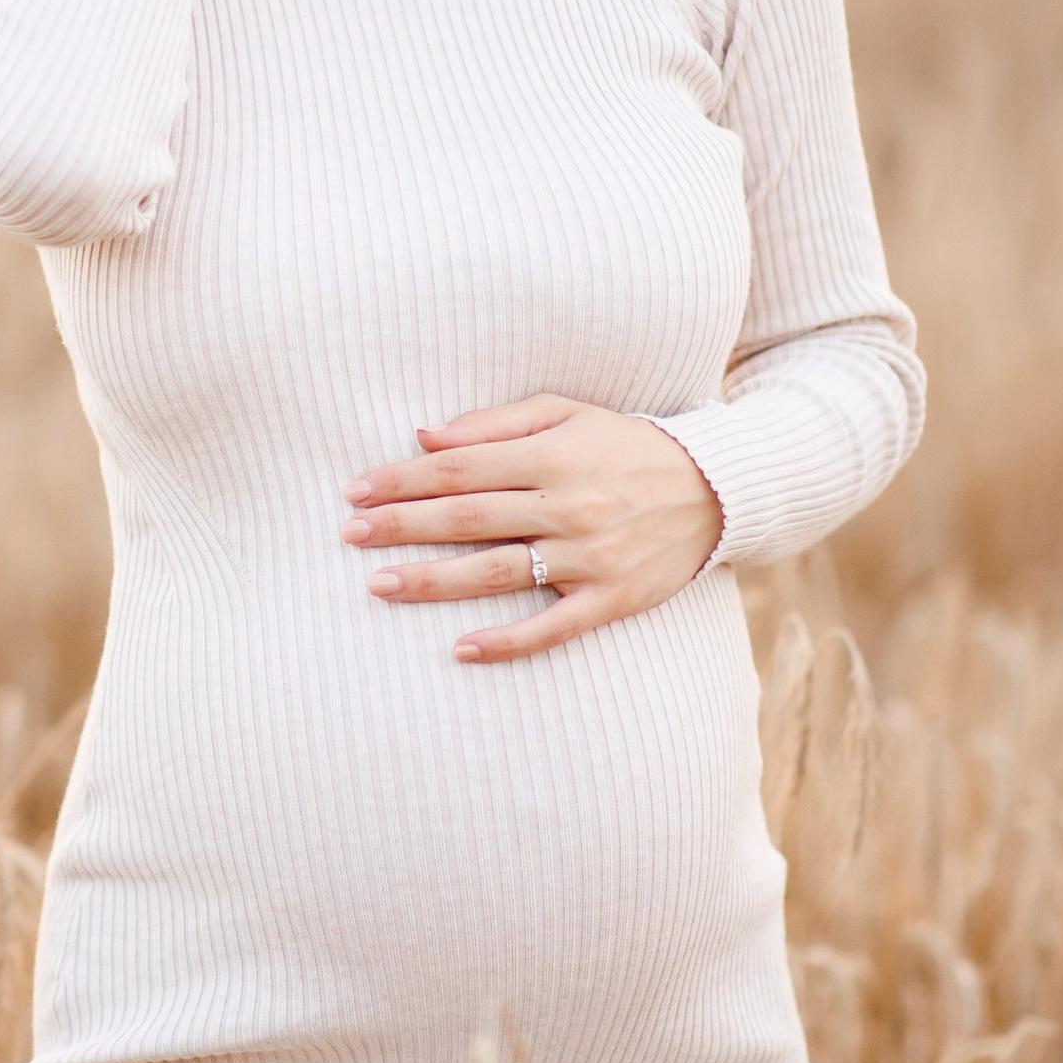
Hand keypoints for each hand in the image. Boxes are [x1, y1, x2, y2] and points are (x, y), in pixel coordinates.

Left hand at [339, 392, 726, 661]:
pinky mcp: (611, 599)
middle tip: (349, 535)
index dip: (403, 479)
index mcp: (553, 454)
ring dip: (432, 581)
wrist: (714, 489)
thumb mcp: (567, 413)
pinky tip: (460, 649)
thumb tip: (423, 436)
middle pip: (467, 519)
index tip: (355, 489)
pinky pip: (551, 627)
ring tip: (378, 585)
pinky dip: (506, 641)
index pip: (460, 468)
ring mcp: (590, 557)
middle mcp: (569, 505)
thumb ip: (494, 423)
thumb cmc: (625, 444)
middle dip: (401, 526)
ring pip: (496, 572)